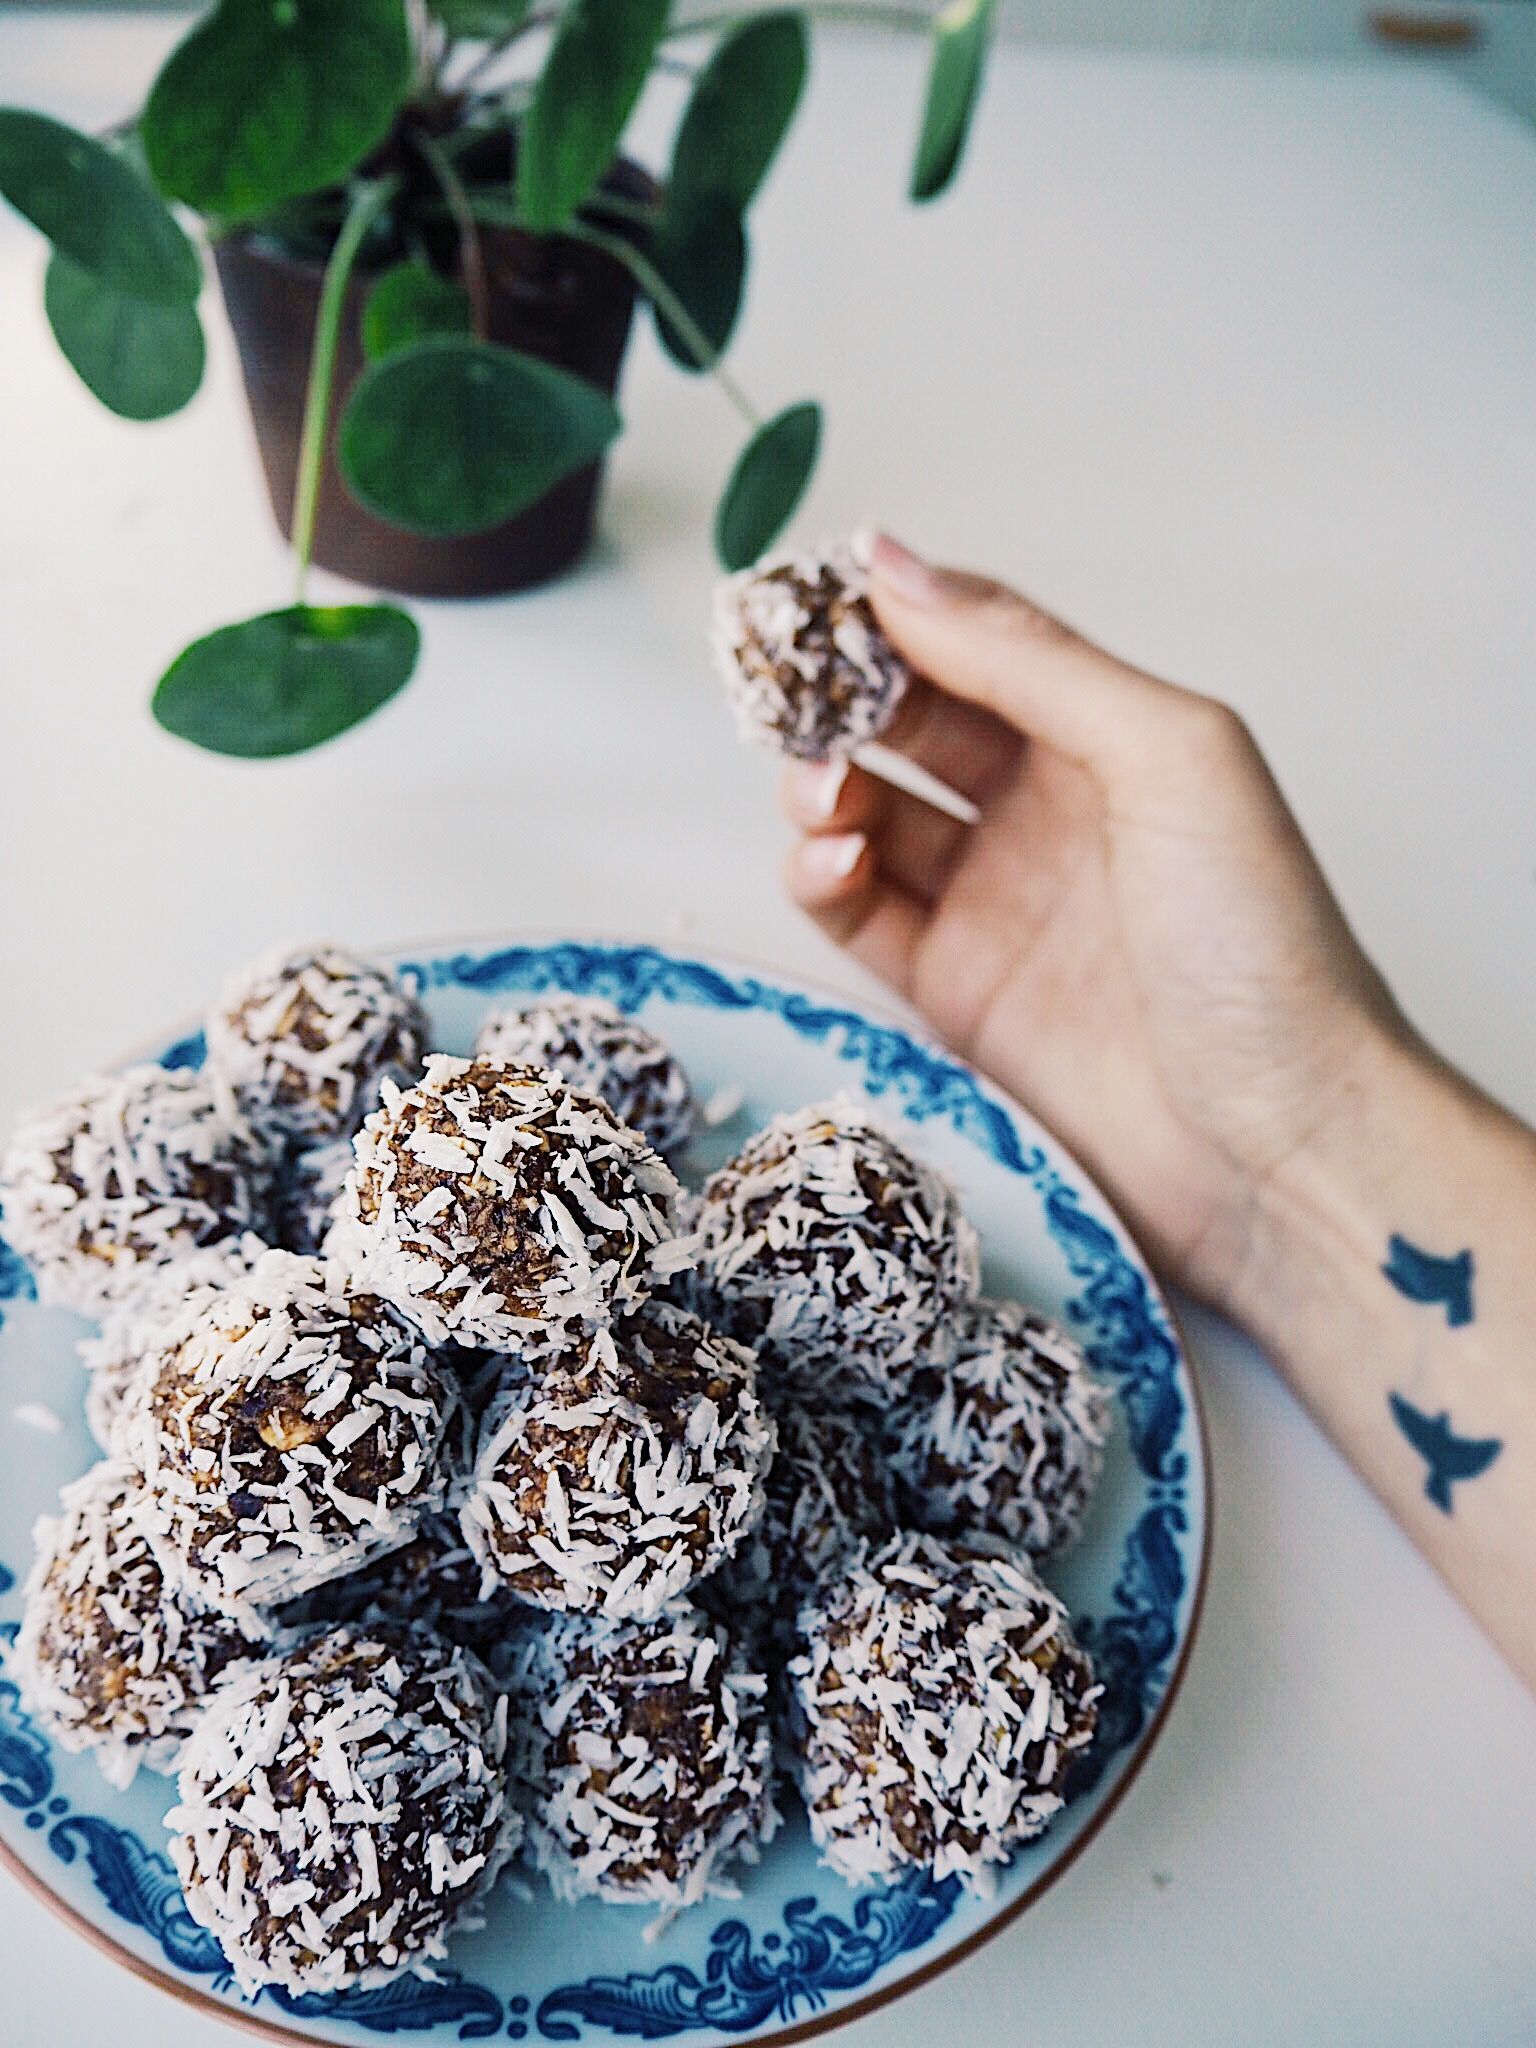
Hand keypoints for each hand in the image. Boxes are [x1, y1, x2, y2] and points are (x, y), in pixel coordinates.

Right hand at [781, 534, 1407, 1318]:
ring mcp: (997, 902)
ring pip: (870, 813)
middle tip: (786, 688)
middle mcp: (1050, 811)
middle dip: (841, 698)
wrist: (1275, 1143)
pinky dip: (822, 875)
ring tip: (821, 789)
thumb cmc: (1261, 950)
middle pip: (910, 723)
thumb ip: (1030, 659)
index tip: (815, 590)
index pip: (980, 643)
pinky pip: (858, 912)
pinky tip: (831, 857)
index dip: (897, 613)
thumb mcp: (1166, 757)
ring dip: (822, 785)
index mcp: (1111, 737)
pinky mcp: (955, 992)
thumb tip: (901, 568)